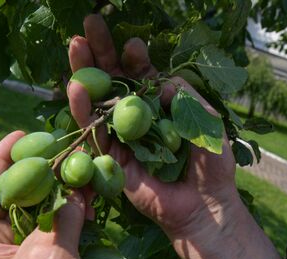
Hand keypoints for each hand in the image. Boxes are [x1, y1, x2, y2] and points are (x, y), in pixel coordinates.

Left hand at [0, 132, 96, 258]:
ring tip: (80, 177)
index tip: (25, 133)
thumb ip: (60, 218)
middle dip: (37, 176)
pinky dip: (64, 225)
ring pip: (32, 221)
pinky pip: (46, 241)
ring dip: (56, 200)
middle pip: (9, 200)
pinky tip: (86, 210)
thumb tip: (72, 190)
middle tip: (63, 152)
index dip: (4, 156)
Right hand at [67, 15, 282, 258]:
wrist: (205, 206)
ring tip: (75, 44)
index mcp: (160, 106)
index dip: (134, 57)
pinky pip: (93, 131)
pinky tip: (75, 86)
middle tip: (89, 25)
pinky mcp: (110, 158)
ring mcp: (121, 137)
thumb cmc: (211, 165)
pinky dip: (83, 110)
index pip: (141, 74)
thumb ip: (186, 98)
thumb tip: (159, 82)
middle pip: (114, 79)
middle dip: (101, 52)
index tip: (133, 44)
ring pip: (97, 100)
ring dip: (84, 72)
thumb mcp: (207, 122)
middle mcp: (137, 117)